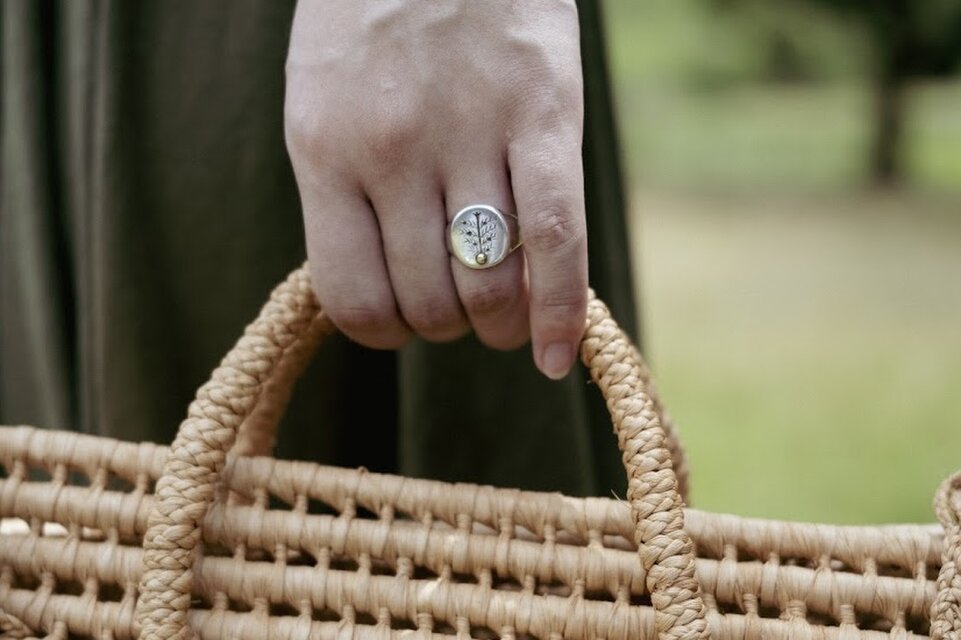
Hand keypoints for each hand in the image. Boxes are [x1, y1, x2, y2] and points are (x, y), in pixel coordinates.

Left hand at [285, 0, 586, 379]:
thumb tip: (382, 292)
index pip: (353, 299)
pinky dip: (558, 313)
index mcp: (323, 149)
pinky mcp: (544, 115)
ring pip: (489, 288)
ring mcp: (470, 133)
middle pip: (429, 302)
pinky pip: (555, 241)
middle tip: (460, 303)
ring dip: (498, 325)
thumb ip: (342, 192)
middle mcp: (391, 150)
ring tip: (504, 313)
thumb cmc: (371, 18)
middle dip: (448, 326)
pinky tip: (553, 354)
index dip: (383, 332)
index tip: (402, 323)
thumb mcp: (322, 99)